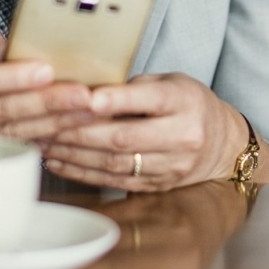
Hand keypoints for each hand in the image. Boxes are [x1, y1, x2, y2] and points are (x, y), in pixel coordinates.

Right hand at [0, 13, 95, 148]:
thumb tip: (8, 46)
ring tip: (84, 114)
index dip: (10, 78)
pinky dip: (36, 141)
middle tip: (84, 97)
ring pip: (5, 135)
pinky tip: (64, 132)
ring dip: (50, 126)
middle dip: (46, 105)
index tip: (44, 70)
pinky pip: (3, 148)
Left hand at [37, 72, 244, 191]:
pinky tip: (61, 162)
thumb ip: (135, 86)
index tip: (89, 98)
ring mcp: (171, 166)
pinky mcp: (158, 186)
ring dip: (76, 155)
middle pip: (126, 137)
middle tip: (49, 124)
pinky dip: (84, 173)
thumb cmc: (188, 104)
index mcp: (185, 101)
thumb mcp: (171, 83)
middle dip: (82, 132)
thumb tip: (88, 90)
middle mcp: (182, 135)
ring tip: (46, 143)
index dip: (118, 100)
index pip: (150, 100)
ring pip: (116, 163)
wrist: (222, 145)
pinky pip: (115, 181)